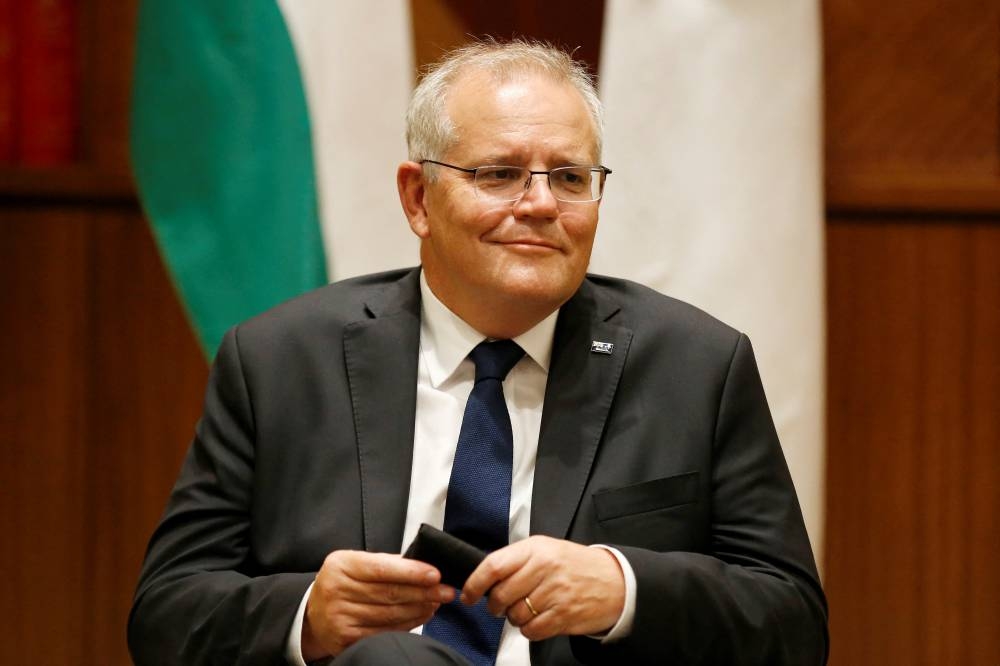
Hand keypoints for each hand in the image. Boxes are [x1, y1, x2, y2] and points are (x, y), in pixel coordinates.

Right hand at [301, 550, 454, 659]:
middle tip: (445, 591)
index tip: (435, 574)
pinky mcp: (346, 639)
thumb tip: (423, 565)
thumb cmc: (342, 583)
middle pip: (388, 593)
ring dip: (419, 609)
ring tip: (436, 602)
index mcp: (340, 565)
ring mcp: (339, 618)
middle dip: (423, 592)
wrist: (313, 613)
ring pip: (389, 615)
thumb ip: (386, 562)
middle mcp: (336, 591)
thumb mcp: (355, 564)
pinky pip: (384, 632)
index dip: (411, 572)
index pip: (381, 569)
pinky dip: (407, 625)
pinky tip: (420, 616)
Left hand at [461, 536, 624, 640]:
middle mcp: (544, 568)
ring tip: (527, 609)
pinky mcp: (563, 615)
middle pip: (501, 595)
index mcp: (536, 549)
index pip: (494, 565)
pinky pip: (531, 631)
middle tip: (499, 605)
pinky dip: (529, 630)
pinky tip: (538, 619)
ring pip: (514, 616)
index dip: (475, 583)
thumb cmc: (576, 564)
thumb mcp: (546, 549)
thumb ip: (517, 560)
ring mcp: (555, 593)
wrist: (615, 580)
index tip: (468, 594)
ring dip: (514, 618)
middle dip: (494, 605)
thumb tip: (485, 577)